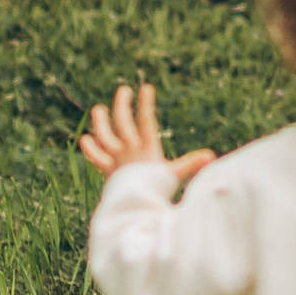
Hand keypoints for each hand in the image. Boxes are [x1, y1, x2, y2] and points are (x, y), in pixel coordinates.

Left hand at [79, 81, 217, 194]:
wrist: (137, 207)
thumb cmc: (158, 189)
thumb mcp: (175, 174)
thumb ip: (190, 163)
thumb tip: (211, 155)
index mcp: (147, 148)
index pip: (146, 120)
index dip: (145, 103)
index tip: (146, 87)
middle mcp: (129, 150)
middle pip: (122, 122)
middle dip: (122, 104)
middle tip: (123, 90)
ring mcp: (116, 159)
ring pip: (105, 136)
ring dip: (100, 122)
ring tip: (98, 109)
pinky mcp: (107, 170)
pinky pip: (96, 157)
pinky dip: (90, 149)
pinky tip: (84, 139)